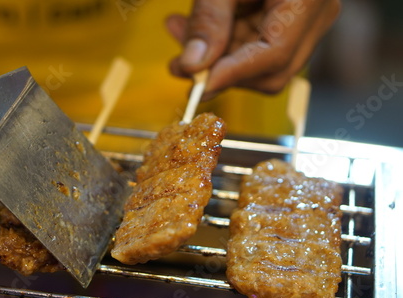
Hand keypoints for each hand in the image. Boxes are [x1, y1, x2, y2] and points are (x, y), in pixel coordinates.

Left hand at [167, 0, 340, 98]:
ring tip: (178, 30)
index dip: (234, 74)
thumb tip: (192, 66)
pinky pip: (256, 47)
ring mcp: (306, 21)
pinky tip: (195, 27)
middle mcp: (317, 14)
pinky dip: (224, 42)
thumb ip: (209, 20)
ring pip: (259, 64)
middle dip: (221, 72)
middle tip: (179, 64)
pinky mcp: (290, 22)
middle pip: (271, 70)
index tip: (197, 84)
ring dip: (216, 56)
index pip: (275, 53)